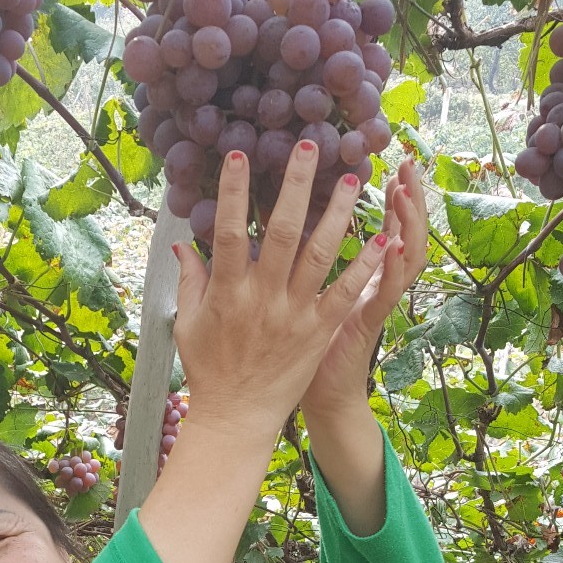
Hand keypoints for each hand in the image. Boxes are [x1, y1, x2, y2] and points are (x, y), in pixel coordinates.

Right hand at [172, 144, 380, 435]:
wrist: (236, 418)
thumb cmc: (209, 370)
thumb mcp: (187, 324)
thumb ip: (189, 281)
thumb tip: (180, 244)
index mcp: (227, 292)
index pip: (228, 232)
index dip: (234, 193)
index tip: (240, 155)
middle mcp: (262, 298)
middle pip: (282, 231)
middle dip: (296, 185)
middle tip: (309, 145)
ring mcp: (294, 314)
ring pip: (320, 254)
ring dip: (338, 213)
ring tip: (352, 179)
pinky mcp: (319, 332)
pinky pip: (345, 293)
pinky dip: (365, 266)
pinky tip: (382, 238)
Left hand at [300, 158, 428, 427]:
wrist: (319, 398)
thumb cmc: (308, 350)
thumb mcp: (310, 300)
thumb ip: (306, 266)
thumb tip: (294, 228)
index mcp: (362, 279)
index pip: (388, 229)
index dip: (394, 201)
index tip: (392, 167)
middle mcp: (374, 287)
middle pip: (405, 234)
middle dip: (409, 200)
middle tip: (406, 164)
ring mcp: (374, 304)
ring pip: (404, 258)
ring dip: (406, 223)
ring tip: (403, 192)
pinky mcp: (366, 324)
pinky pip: (385, 293)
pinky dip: (391, 268)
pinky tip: (395, 242)